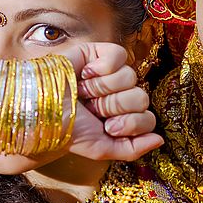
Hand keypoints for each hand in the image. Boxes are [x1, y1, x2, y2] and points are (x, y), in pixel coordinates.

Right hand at [62, 42, 163, 161]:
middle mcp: (119, 93)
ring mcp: (111, 72)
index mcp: (123, 115)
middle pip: (141, 97)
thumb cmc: (68, 130)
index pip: (148, 118)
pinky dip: (102, 68)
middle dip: (114, 107)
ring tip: (83, 92)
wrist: (43, 110)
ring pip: (130, 78)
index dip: (130, 124)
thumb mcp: (101, 149)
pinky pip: (119, 56)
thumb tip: (159, 140)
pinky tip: (85, 75)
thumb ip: (133, 150)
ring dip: (102, 89)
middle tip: (91, 108)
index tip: (106, 127)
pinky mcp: (100, 53)